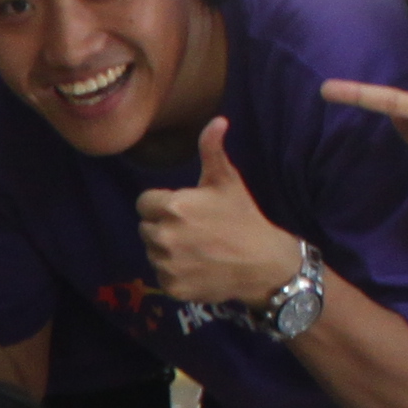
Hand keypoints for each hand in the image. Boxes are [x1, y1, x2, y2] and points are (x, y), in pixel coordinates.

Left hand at [133, 120, 305, 312]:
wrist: (263, 263)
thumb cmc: (243, 218)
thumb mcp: (227, 180)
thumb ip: (212, 149)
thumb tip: (217, 120)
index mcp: (172, 206)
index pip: (144, 203)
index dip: (162, 204)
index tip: (184, 209)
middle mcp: (164, 236)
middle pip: (145, 227)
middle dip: (163, 225)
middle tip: (193, 229)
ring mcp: (167, 264)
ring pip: (152, 251)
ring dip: (167, 249)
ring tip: (196, 248)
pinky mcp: (172, 287)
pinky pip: (160, 275)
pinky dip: (174, 273)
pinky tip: (197, 266)